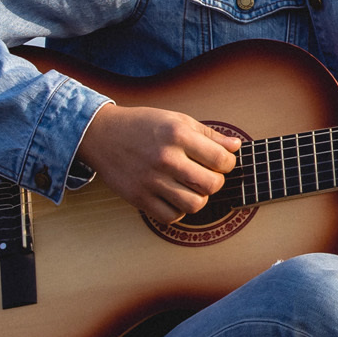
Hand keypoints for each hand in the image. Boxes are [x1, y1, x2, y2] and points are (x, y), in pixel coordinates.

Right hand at [75, 103, 238, 221]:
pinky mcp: (137, 197)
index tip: (221, 162)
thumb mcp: (177, 120)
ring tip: (192, 188)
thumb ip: (209, 134)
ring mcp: (150, 180)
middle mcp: (165, 158)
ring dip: (198, 199)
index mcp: (177, 134)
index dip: (228, 163)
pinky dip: (177, 210)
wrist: (101, 135)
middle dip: (216, 182)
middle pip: (211, 185)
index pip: (221, 159)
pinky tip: (174, 197)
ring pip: (194, 205)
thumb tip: (236, 146)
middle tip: (207, 176)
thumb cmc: (143, 125)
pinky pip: (170, 217)